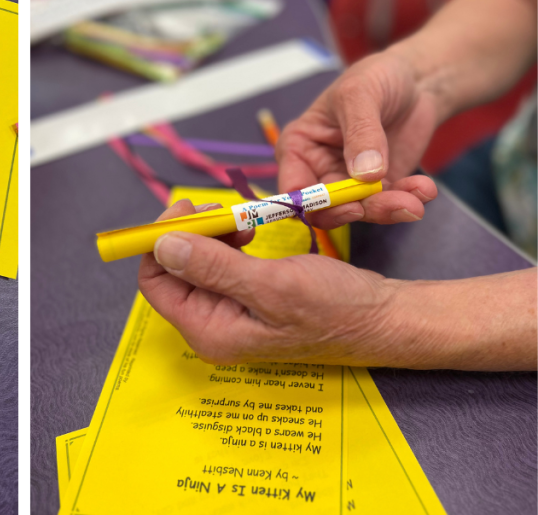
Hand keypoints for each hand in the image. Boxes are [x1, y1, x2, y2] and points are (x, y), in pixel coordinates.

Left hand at [138, 200, 405, 365]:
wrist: (382, 317)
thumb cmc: (335, 308)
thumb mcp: (272, 285)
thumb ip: (214, 267)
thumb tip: (162, 246)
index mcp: (209, 331)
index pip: (155, 283)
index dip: (161, 241)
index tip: (187, 206)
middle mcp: (212, 326)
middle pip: (173, 271)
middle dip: (189, 234)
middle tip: (219, 208)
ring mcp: (229, 313)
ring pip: (196, 263)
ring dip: (210, 235)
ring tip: (240, 221)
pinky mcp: (247, 299)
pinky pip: (220, 265)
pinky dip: (227, 242)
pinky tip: (248, 232)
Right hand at [276, 51, 438, 229]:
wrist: (417, 80)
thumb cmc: (376, 77)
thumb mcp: (361, 94)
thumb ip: (361, 133)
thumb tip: (364, 176)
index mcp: (299, 147)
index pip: (293, 187)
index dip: (310, 204)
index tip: (343, 205)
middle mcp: (318, 170)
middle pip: (326, 207)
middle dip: (358, 209)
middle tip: (391, 203)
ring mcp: (348, 183)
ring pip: (359, 212)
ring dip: (388, 209)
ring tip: (417, 197)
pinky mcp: (379, 188)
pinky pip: (387, 206)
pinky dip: (408, 201)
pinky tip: (425, 188)